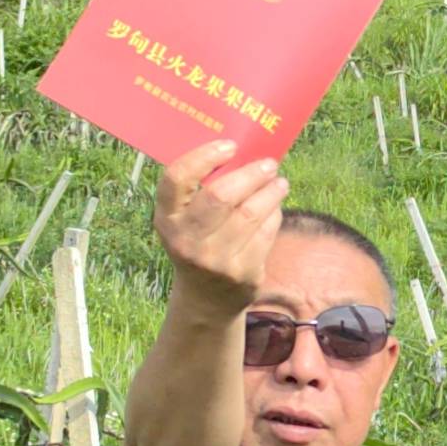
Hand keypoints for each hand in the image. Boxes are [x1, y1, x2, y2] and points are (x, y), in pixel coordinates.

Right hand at [153, 139, 286, 308]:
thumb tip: (244, 151)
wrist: (206, 298)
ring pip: (250, 213)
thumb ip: (201, 191)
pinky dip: (275, 214)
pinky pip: (266, 233)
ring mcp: (214, 260)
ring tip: (279, 182)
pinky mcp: (242, 273)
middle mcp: (186, 240)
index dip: (204, 157)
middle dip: (250, 174)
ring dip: (270, 192)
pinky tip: (275, 207)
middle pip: (221, 195)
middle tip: (268, 164)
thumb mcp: (186, 221)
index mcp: (167, 218)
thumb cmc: (198, 243)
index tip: (229, 146)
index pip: (176, 178)